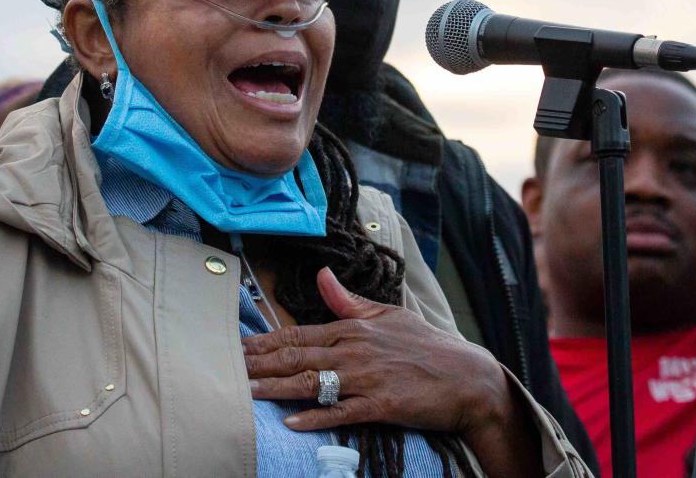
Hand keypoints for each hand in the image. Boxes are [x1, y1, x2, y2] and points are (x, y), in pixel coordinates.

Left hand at [242, 267, 512, 438]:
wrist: (467, 377)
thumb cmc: (427, 346)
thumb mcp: (388, 314)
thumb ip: (348, 300)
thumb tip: (322, 275)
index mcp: (354, 328)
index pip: (299, 334)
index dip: (266, 342)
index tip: (238, 347)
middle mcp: (355, 350)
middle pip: (297, 357)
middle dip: (260, 364)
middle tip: (227, 369)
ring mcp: (368, 378)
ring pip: (312, 383)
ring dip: (277, 389)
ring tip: (247, 393)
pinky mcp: (382, 405)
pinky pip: (342, 412)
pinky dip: (316, 417)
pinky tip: (292, 421)